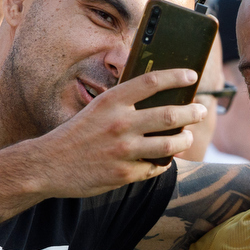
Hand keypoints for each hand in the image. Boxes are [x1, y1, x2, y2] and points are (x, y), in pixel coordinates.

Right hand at [32, 68, 204, 198]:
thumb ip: (124, 104)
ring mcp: (124, 151)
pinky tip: (165, 158)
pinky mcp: (124, 174)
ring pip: (170, 144)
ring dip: (185, 139)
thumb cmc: (75, 134)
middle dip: (192, 112)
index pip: (152, 82)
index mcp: (111, 101)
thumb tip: (159, 99)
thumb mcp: (96, 109)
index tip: (192, 75)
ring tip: (187, 136)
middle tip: (200, 111)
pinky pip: (156, 167)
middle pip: (170, 115)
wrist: (48, 165)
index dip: (176, 76)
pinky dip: (164, 162)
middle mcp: (120, 124)